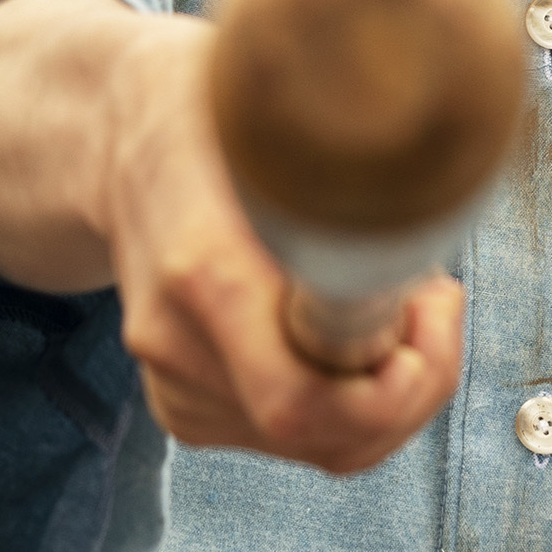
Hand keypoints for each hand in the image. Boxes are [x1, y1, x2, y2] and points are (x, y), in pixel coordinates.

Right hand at [0, 0, 464, 472]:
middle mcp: (175, 340)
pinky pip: (295, 441)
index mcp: (203, 269)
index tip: (434, 305)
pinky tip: (360, 333)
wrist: (114, 132)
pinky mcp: (183, 401)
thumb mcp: (278, 103)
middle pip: (319, 436)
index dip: (395, 385)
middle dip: (411, 385)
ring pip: (317, 448)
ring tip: (405, 304)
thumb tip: (436, 179)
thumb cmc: (209, 109)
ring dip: (388, 394)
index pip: (300, 398)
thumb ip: (347, 151)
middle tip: (436, 302)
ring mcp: (173, 378)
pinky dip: (352, 405)